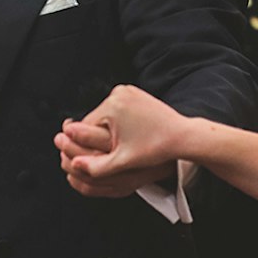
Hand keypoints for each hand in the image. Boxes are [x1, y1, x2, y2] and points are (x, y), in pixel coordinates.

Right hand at [55, 85, 187, 197]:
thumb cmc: (157, 148)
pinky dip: (120, 122)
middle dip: (101, 137)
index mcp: (111, 106)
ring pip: (105, 116)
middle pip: (95, 121)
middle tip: (118, 151)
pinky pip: (117, 110)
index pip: (85, 128)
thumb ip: (95, 166)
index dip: (89, 146)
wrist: (183, 136)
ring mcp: (127, 91)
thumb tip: (74, 165)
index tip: (101, 155)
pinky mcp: (134, 93)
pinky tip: (133, 133)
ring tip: (128, 142)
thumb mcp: (123, 161)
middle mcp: (118, 93)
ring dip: (110, 130)